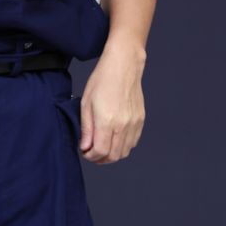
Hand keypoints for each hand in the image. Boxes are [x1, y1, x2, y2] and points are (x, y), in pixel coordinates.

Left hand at [78, 38, 146, 163]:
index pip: (100, 152)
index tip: (85, 152)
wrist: (123, 66)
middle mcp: (123, 125)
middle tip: (91, 153)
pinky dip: (123, 146)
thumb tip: (85, 146)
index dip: (91, 156)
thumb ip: (86, 128)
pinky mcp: (140, 120)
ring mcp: (134, 124)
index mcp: (107, 121)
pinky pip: (133, 142)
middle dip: (100, 159)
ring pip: (124, 152)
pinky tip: (114, 139)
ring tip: (102, 147)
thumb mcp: (86, 103)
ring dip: (112, 154)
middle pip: (113, 156)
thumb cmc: (102, 80)